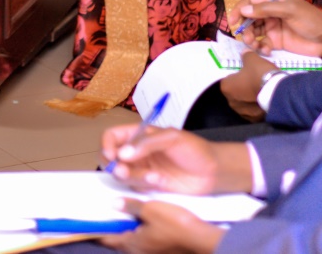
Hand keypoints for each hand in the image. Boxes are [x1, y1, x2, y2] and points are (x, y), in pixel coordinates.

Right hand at [101, 126, 251, 195]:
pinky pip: (136, 187)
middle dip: (115, 166)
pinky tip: (161, 181)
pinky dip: (145, 185)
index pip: (112, 136)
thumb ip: (146, 144)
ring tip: (154, 177)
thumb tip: (122, 154)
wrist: (214, 172)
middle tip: (124, 172)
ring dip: (134, 177)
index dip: (107, 145)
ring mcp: (142, 169)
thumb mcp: (172, 138)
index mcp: (139, 135)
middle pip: (111, 158)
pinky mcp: (150, 185)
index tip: (112, 156)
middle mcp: (137, 152)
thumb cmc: (195, 149)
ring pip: (123, 174)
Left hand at [101, 200, 224, 253]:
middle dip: (113, 228)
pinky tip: (145, 220)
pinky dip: (141, 231)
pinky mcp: (163, 251)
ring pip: (134, 240)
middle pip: (120, 240)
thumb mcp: (150, 210)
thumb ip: (130, 207)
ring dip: (129, 229)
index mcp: (132, 244)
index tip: (87, 223)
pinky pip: (146, 240)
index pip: (107, 239)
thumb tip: (113, 204)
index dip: (97, 230)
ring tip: (125, 214)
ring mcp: (152, 253)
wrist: (203, 240)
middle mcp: (140, 252)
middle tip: (107, 213)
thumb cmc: (175, 225)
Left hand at [219, 54, 273, 122]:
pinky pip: (254, 111)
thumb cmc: (260, 74)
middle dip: (243, 88)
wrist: (278, 91)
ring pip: (245, 103)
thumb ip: (246, 56)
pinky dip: (257, 106)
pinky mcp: (254, 119)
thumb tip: (245, 53)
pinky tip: (264, 100)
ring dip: (250, 98)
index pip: (227, 80)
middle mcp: (231, 102)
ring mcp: (243, 112)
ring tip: (261, 91)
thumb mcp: (252, 60)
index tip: (244, 73)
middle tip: (254, 81)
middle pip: (236, 92)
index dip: (236, 75)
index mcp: (226, 87)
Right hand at [231, 0, 321, 56]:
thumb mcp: (289, 11)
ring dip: (251, 39)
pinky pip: (262, 44)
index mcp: (273, 1)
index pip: (250, 2)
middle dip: (245, 28)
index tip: (232, 21)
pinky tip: (267, 51)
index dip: (239, 9)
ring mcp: (273, 28)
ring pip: (254, 32)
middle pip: (249, 18)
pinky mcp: (277, 41)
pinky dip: (261, 48)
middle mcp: (271, 13)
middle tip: (247, 38)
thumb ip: (266, 9)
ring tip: (255, 46)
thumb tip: (244, 9)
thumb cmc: (311, 20)